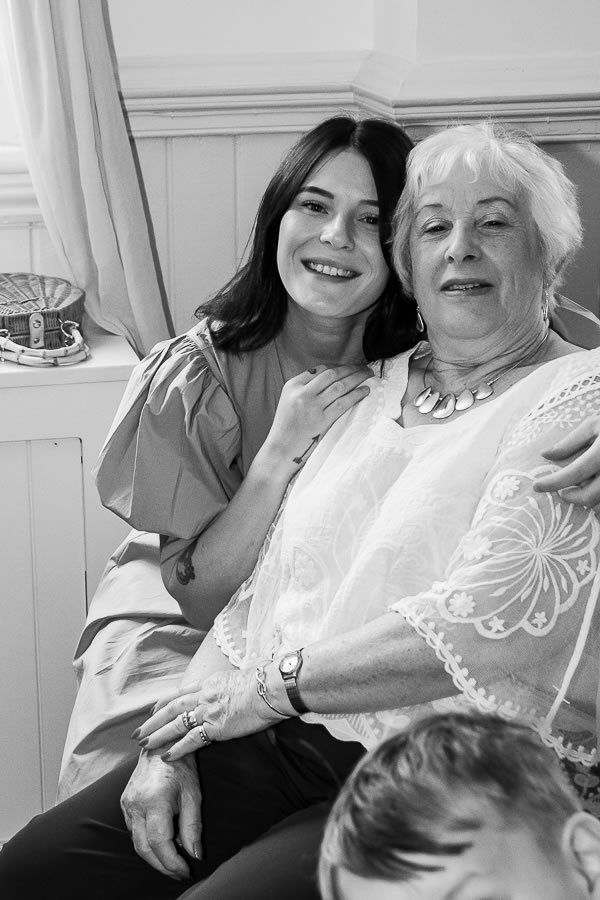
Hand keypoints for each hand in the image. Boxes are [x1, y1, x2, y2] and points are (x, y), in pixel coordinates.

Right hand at [121, 749, 201, 879]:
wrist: (161, 744)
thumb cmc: (181, 767)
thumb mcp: (193, 795)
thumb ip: (193, 827)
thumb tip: (195, 855)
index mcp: (154, 800)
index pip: (160, 842)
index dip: (172, 862)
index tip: (186, 871)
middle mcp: (136, 804)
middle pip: (144, 848)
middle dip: (162, 865)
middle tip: (179, 873)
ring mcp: (127, 804)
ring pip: (137, 842)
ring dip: (153, 857)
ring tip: (172, 864)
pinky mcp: (124, 804)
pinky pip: (133, 831)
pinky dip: (146, 842)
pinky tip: (160, 845)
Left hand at [137, 667, 280, 760]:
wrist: (272, 687)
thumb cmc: (263, 682)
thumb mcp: (239, 678)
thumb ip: (227, 686)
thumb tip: (229, 689)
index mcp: (209, 683)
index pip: (180, 693)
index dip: (164, 703)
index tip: (153, 711)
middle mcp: (204, 695)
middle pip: (171, 708)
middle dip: (152, 721)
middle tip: (137, 732)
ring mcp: (209, 710)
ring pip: (175, 723)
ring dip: (157, 734)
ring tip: (144, 744)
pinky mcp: (217, 726)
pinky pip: (191, 740)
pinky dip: (177, 748)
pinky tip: (166, 755)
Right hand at [263, 364, 371, 471]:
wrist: (281, 450)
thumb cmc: (286, 427)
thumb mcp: (289, 401)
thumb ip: (305, 389)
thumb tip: (331, 380)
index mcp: (292, 385)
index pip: (319, 370)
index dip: (338, 367)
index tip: (349, 368)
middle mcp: (302, 393)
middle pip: (332, 375)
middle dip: (351, 369)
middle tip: (364, 367)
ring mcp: (312, 406)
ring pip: (340, 386)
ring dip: (357, 378)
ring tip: (368, 375)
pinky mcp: (322, 420)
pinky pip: (343, 403)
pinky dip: (356, 395)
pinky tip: (365, 391)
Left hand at [535, 416, 599, 507]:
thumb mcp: (594, 424)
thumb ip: (570, 442)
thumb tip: (545, 455)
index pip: (573, 473)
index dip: (552, 483)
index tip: (536, 486)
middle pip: (590, 496)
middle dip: (571, 497)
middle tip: (562, 491)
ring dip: (588, 501)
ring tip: (579, 489)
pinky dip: (599, 499)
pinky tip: (594, 491)